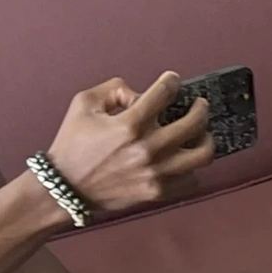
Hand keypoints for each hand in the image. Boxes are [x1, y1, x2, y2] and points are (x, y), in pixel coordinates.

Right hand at [45, 72, 211, 215]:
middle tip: (199, 104)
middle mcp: (147, 149)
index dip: (172, 81)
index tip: (173, 80)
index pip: (164, 93)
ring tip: (201, 133)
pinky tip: (185, 159)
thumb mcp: (83, 105)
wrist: (65, 188)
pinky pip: (192, 180)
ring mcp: (155, 172)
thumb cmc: (73, 144)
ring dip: (206, 139)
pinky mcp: (157, 192)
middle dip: (201, 108)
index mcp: (128, 124)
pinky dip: (193, 168)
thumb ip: (113, 89)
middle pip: (195, 122)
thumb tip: (139, 94)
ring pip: (203, 154)